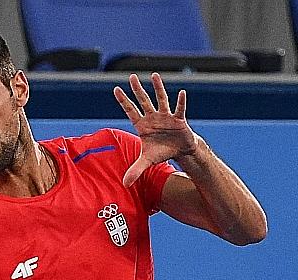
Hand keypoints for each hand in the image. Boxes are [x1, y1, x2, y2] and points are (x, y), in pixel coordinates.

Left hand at [114, 72, 201, 187]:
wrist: (179, 150)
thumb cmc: (161, 152)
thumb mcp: (147, 161)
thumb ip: (135, 170)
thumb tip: (124, 185)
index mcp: (142, 125)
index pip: (130, 111)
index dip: (123, 101)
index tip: (115, 89)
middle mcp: (153, 117)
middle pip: (143, 101)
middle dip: (137, 90)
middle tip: (131, 77)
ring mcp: (165, 117)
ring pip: (161, 100)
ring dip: (158, 88)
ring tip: (154, 76)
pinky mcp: (178, 120)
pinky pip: (179, 109)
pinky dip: (180, 102)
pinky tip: (182, 92)